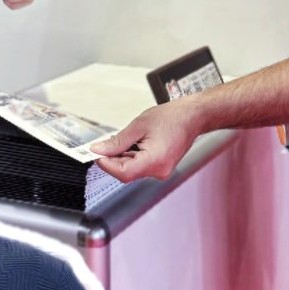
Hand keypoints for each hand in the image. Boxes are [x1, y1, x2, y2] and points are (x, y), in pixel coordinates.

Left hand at [90, 97, 204, 181]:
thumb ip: (117, 141)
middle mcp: (159, 170)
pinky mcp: (162, 167)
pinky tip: (131, 145)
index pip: (123, 172)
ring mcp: (162, 170)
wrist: (193, 116)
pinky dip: (132, 157)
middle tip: (101, 147)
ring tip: (119, 141)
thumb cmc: (172, 118)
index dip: (106, 164)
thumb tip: (99, 150)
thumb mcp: (138, 126)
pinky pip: (141, 166)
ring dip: (121, 158)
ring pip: (133, 170)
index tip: (96, 154)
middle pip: (126, 173)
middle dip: (112, 160)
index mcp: (154, 161)